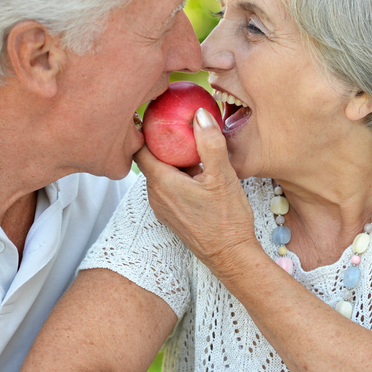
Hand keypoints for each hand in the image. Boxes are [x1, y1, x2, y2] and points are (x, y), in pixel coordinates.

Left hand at [134, 108, 259, 276]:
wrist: (231, 257)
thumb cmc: (227, 219)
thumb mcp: (222, 176)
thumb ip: (209, 143)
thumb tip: (200, 114)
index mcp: (162, 182)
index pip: (140, 149)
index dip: (145, 130)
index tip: (157, 116)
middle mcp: (155, 195)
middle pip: (150, 160)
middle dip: (161, 143)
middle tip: (176, 124)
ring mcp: (162, 207)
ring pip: (160, 174)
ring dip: (172, 160)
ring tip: (190, 145)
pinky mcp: (172, 215)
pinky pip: (168, 188)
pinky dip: (177, 175)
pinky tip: (198, 172)